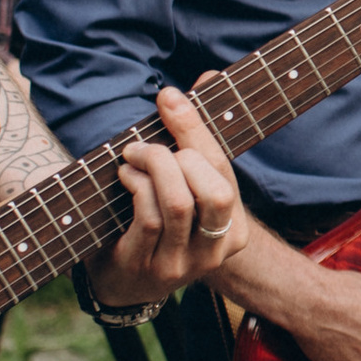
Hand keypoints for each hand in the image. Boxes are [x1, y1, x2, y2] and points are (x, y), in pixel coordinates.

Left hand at [84, 87, 249, 309]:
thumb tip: (206, 76)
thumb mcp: (184, 188)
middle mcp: (216, 251)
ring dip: (152, 168)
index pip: (224, 171)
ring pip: (178, 203)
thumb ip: (197, 139)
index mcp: (236, 232)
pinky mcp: (147, 268)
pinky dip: (136, 187)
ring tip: (133, 156)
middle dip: (179, 154)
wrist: (125, 285)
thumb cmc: (160, 224)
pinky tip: (126, 177)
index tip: (170, 97)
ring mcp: (182, 264)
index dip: (196, 130)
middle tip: (147, 144)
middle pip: (215, 191)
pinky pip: (148, 218)